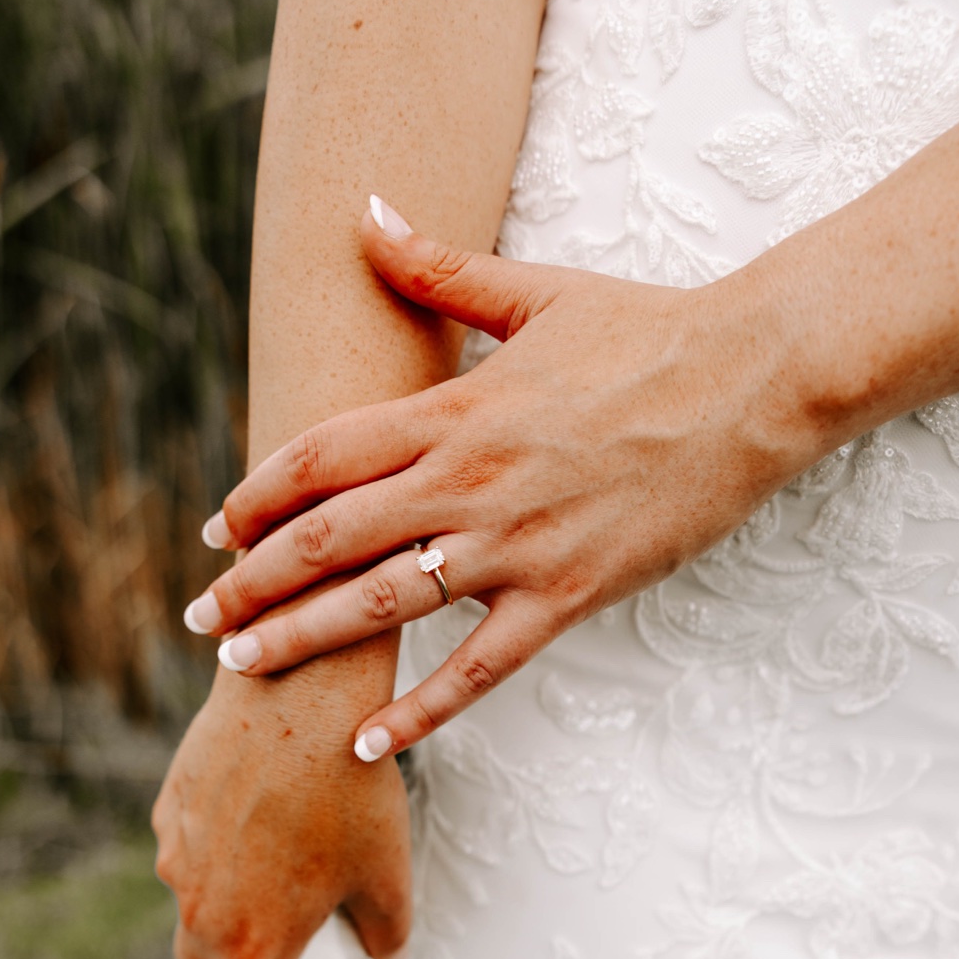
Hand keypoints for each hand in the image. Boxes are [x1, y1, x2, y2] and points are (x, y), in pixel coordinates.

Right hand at [152, 653, 410, 958]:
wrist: (298, 695)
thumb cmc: (353, 788)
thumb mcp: (389, 871)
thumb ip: (386, 932)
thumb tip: (381, 955)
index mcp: (260, 949)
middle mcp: (206, 916)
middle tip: (277, 922)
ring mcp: (178, 865)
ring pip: (191, 904)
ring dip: (224, 895)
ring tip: (281, 838)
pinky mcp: (167, 816)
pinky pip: (185, 848)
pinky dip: (214, 842)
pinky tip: (256, 801)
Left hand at [184, 197, 814, 758]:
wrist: (757, 376)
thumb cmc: (646, 332)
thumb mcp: (535, 293)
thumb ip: (439, 270)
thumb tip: (367, 213)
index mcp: (453, 409)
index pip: (321, 456)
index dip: (255, 496)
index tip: (214, 529)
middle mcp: (468, 480)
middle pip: (329, 536)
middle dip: (252, 579)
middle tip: (201, 617)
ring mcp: (515, 545)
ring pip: (381, 604)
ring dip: (302, 639)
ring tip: (240, 670)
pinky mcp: (565, 596)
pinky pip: (475, 670)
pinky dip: (417, 712)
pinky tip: (363, 746)